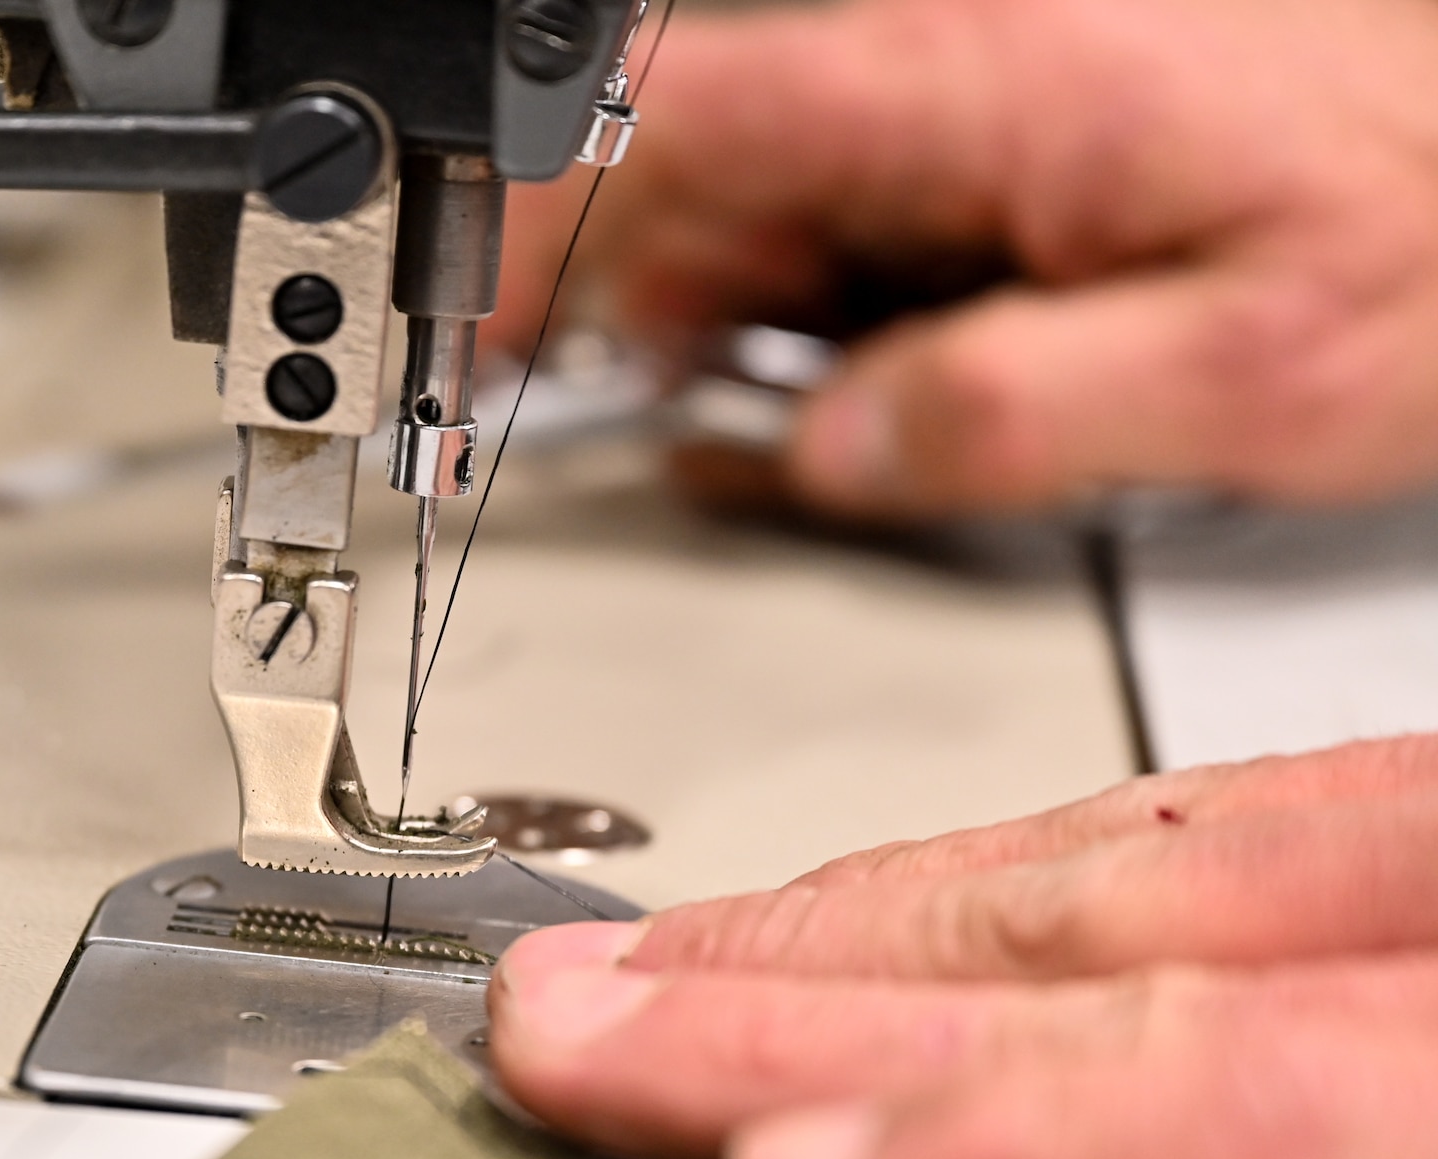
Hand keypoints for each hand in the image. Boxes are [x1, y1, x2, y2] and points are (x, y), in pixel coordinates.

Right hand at [489, 0, 1437, 515]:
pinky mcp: (983, 148)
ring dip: (728, 325)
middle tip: (649, 422)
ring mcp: (959, 109)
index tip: (452, 291)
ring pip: (756, 209)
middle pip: (691, 174)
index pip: (674, 114)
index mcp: (974, 93)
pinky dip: (802, 320)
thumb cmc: (1435, 220)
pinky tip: (847, 395)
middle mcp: (947, 76)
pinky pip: (834, 231)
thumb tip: (835, 449)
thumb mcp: (1250, 375)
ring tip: (801, 423)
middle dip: (638, 306)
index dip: (530, 199)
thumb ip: (1008, 415)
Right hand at [489, 734, 1437, 1158]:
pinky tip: (922, 899)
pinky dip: (1041, 862)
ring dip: (884, 911)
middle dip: (830, 984)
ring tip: (689, 956)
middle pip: (1149, 927)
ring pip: (1164, 831)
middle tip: (596, 1016)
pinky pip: (1245, 809)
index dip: (1005, 1136)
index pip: (1279, 1096)